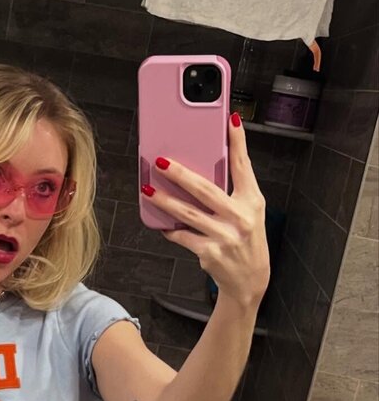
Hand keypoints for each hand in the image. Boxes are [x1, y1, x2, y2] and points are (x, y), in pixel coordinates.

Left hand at [143, 113, 270, 306]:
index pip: (243, 166)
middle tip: (160, 162)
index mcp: (252, 201)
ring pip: (187, 214)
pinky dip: (170, 229)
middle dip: (180, 174)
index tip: (230, 121)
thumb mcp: (249, 211)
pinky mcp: (210, 252)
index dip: (238, 142)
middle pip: (205, 189)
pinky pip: (182, 236)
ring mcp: (225, 236)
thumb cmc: (247, 238)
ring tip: (148, 190)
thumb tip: (207, 162)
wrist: (250, 279)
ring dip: (165, 201)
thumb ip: (233, 189)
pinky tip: (161, 223)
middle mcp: (241, 217)